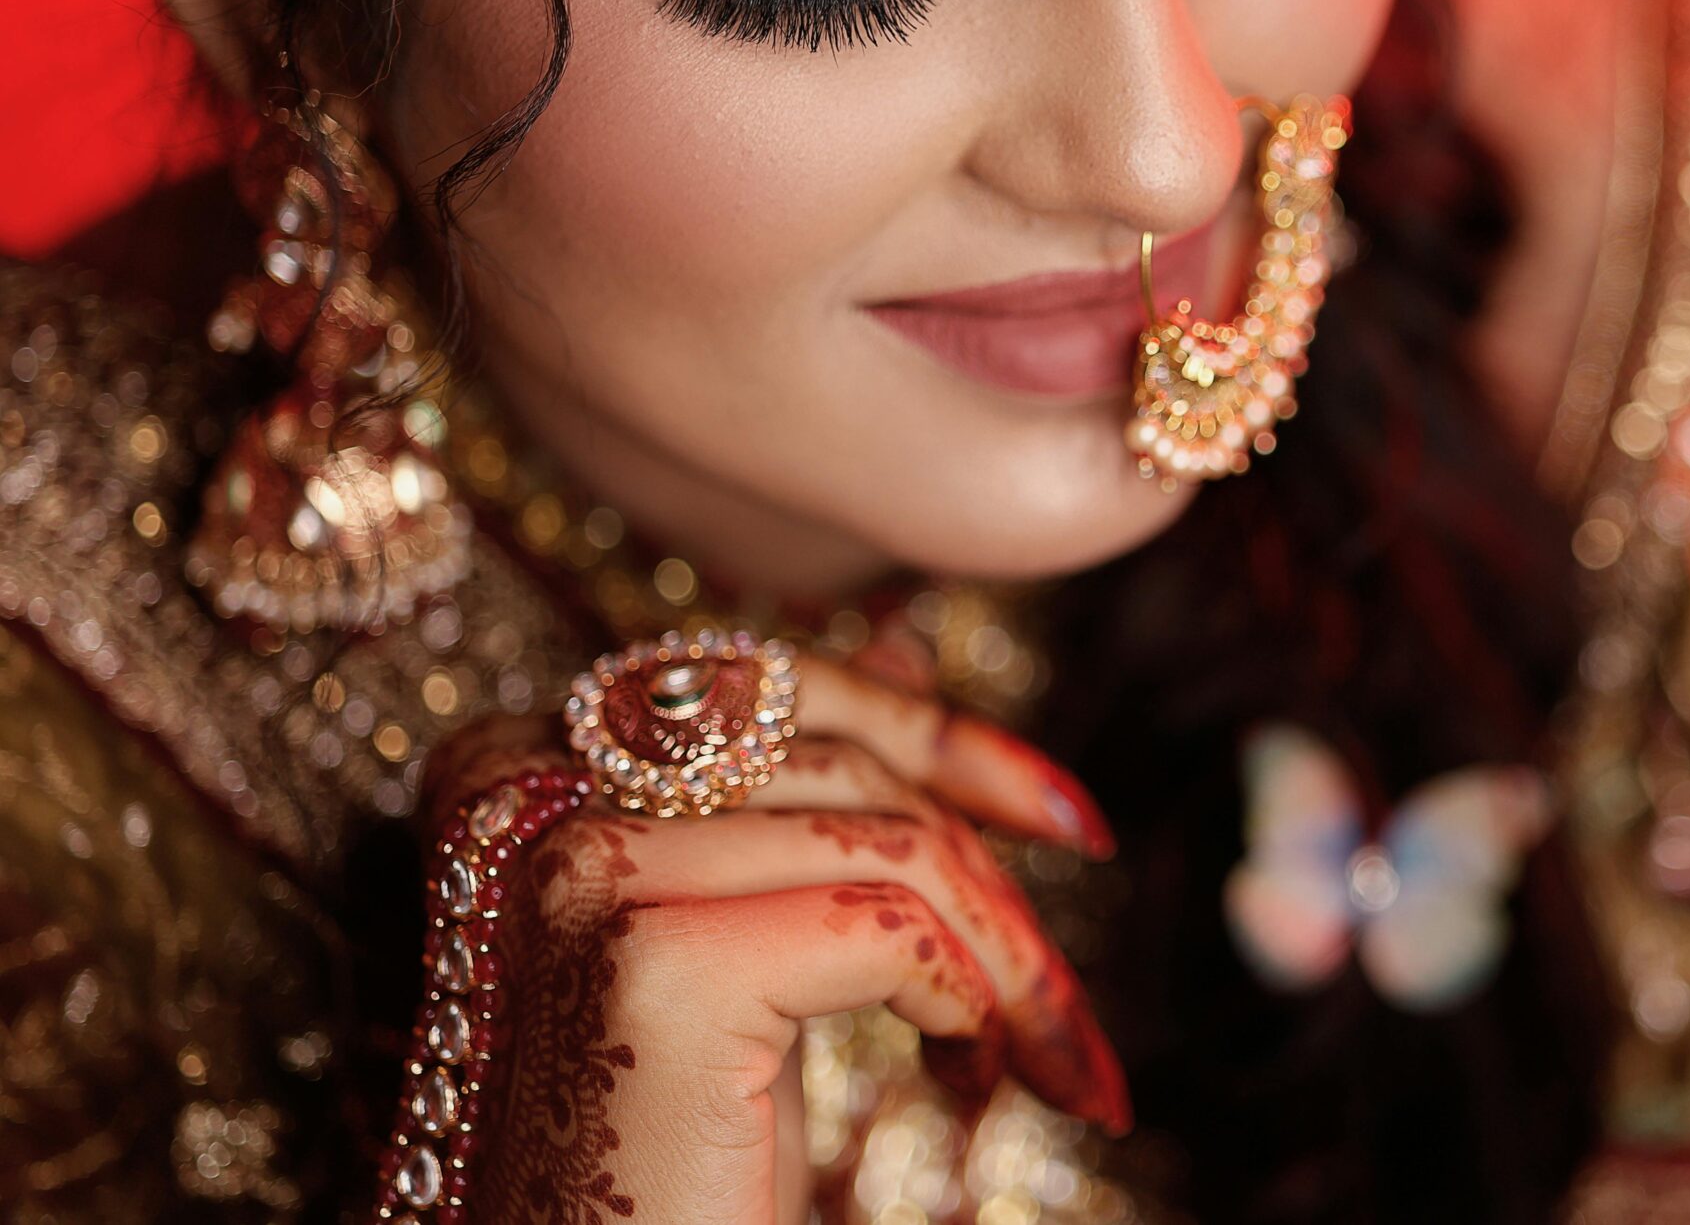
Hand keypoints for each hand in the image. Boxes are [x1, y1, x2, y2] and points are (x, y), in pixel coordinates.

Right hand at [423, 656, 1125, 1223]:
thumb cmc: (668, 1159)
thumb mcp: (749, 948)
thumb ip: (802, 792)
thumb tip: (896, 637)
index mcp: (514, 764)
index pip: (770, 685)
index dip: (940, 738)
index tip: (1069, 820)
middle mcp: (517, 792)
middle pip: (837, 757)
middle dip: (991, 871)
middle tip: (1067, 1008)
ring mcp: (575, 868)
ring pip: (882, 838)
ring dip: (1005, 958)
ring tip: (1040, 1060)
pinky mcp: (646, 958)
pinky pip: (884, 920)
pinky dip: (965, 999)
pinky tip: (965, 1080)